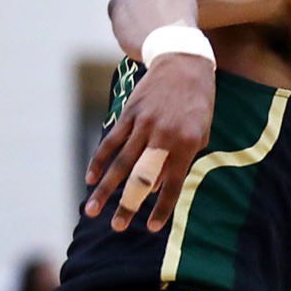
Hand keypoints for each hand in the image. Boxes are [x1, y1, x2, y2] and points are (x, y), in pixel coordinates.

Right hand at [84, 54, 214, 230]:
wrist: (184, 63)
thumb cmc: (198, 103)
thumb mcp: (200, 132)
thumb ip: (181, 160)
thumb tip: (155, 188)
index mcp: (186, 144)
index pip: (172, 184)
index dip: (162, 208)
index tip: (151, 227)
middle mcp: (163, 136)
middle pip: (141, 177)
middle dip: (127, 204)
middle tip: (117, 227)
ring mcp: (143, 124)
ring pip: (120, 162)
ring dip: (105, 188)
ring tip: (92, 210)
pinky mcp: (129, 114)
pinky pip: (111, 141)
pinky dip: (99, 160)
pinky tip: (90, 178)